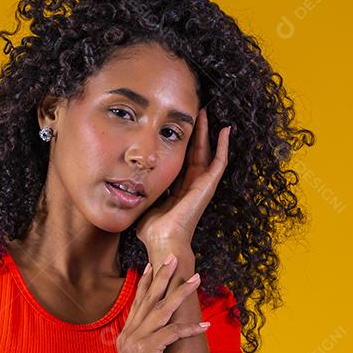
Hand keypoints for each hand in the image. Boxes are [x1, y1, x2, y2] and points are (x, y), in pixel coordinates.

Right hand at [114, 254, 209, 352]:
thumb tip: (157, 337)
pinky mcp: (147, 352)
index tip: (153, 265)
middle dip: (162, 276)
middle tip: (174, 257)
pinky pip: (171, 334)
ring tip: (196, 279)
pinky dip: (189, 328)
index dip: (146, 282)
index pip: (137, 302)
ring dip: (181, 293)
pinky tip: (205, 325)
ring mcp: (137, 342)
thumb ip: (144, 346)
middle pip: (148, 298)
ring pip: (162, 310)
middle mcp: (129, 334)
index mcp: (126, 335)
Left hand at [135, 107, 230, 247]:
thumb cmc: (152, 231)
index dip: (181, 143)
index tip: (177, 127)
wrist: (163, 241)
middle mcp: (191, 185)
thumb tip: (127, 185)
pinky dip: (224, 146)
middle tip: (194, 112)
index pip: (181, 161)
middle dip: (195, 132)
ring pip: (208, 152)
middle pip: (196, 152)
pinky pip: (220, 162)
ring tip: (207, 113)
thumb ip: (140, 194)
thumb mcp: (143, 204)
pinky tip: (225, 130)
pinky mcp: (208, 186)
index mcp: (177, 189)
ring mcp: (202, 185)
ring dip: (208, 132)